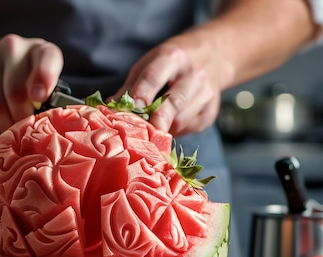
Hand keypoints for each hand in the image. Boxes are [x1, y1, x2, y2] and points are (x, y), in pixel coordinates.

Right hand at [0, 34, 63, 138]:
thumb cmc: (19, 81)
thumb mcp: (38, 84)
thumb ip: (47, 97)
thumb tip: (46, 123)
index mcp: (39, 50)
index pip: (47, 59)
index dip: (44, 78)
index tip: (39, 98)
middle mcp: (14, 47)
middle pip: (17, 91)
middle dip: (20, 118)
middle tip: (21, 130)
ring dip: (2, 123)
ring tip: (6, 131)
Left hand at [113, 35, 231, 136]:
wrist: (212, 56)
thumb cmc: (172, 62)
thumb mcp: (150, 63)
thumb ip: (131, 86)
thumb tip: (110, 107)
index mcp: (172, 58)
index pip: (154, 77)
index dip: (141, 95)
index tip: (130, 109)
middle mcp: (193, 74)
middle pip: (175, 102)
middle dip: (159, 119)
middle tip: (146, 133)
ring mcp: (205, 94)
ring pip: (182, 120)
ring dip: (163, 128)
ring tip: (150, 128)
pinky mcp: (210, 112)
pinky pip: (189, 128)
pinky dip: (175, 131)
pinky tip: (169, 124)